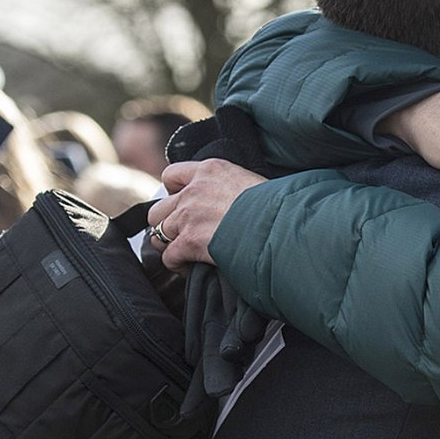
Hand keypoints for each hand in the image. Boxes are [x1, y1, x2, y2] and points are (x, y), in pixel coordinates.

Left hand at [147, 159, 267, 271]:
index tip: (184, 203)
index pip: (171, 175)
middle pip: (159, 209)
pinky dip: (177, 264)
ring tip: (185, 252)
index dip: (175, 192)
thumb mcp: (253, 182)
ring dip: (170, 244)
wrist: (281, 224)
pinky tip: (191, 268)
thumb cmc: (278, 206)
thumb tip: (233, 201)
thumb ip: (232, 186)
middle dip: (167, 222)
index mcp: (210, 170)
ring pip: (158, 234)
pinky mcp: (189, 242)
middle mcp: (193, 191)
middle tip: (183, 233)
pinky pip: (169, 257)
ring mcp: (188, 217)